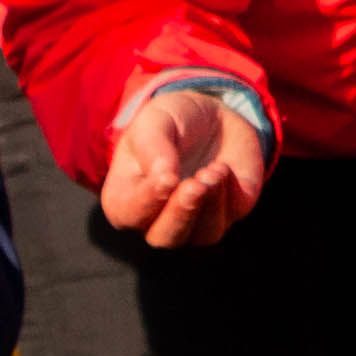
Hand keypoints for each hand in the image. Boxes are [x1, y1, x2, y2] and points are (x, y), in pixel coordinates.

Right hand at [99, 83, 273, 246]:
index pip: (129, 214)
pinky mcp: (228, 213)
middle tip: (195, 184)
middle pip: (165, 238)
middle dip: (182, 213)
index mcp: (125, 199)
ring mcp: (195, 220)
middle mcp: (156, 219)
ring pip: (203, 236)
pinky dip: (230, 194)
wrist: (211, 117)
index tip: (167, 178)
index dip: (148, 200)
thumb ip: (153, 148)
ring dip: (210, 205)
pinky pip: (230, 217)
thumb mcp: (155, 121)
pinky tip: (222, 167)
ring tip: (214, 170)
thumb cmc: (170, 122)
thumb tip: (165, 177)